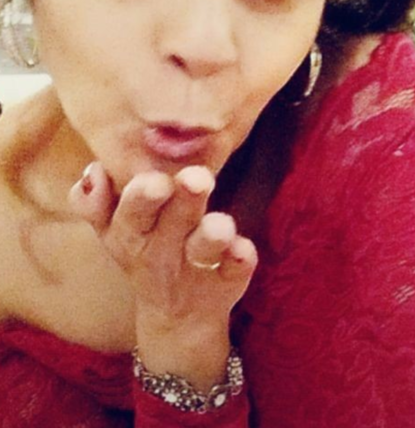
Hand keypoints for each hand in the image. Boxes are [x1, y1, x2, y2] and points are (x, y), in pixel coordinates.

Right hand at [68, 162, 256, 389]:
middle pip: (172, 223)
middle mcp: (162, 251)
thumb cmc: (146, 249)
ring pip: (203, 249)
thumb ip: (95, 202)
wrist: (177, 318)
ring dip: (213, 234)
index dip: (141, 197)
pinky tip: (244, 249)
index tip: (156, 179)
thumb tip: (95, 171)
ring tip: (223, 223)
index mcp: (132, 233)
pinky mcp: (226, 283)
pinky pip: (233, 272)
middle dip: (183, 200)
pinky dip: (239, 260)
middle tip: (197, 178)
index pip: (131, 213)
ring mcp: (195, 268)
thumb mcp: (113, 231)